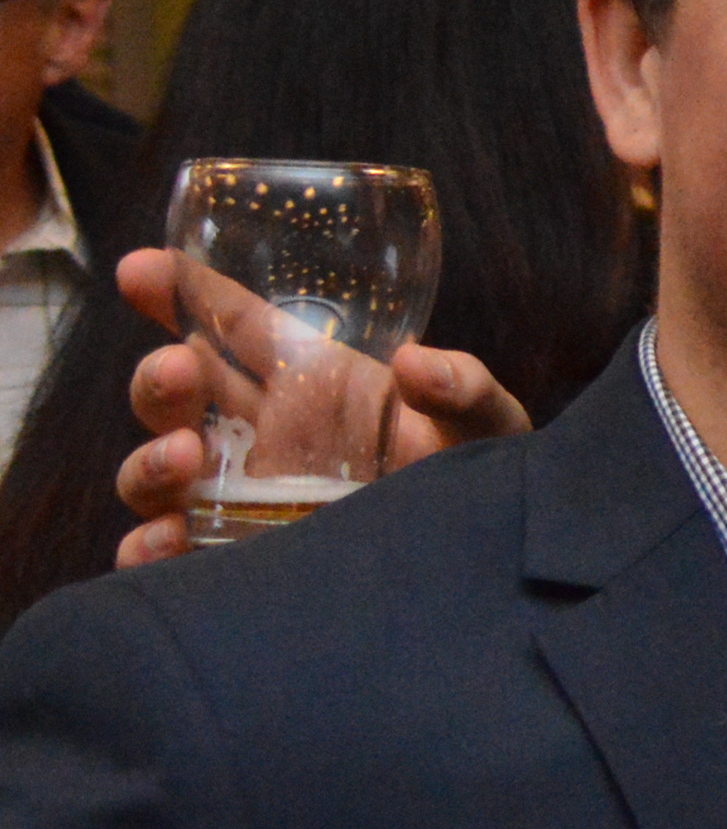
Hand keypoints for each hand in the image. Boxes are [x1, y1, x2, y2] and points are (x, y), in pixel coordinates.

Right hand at [111, 248, 534, 569]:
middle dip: (160, 377)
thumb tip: (414, 363)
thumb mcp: (484, 423)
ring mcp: (244, 498)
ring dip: (152, 459)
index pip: (234, 325)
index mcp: (311, 383)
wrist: (481, 560)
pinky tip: (161, 542)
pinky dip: (148, 548)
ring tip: (185, 456)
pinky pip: (167, 554)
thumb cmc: (479, 479)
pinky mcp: (237, 556)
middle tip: (181, 369)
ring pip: (158, 469)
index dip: (184, 290)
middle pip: (177, 394)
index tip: (141, 267)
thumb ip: (461, 386)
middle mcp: (264, 435)